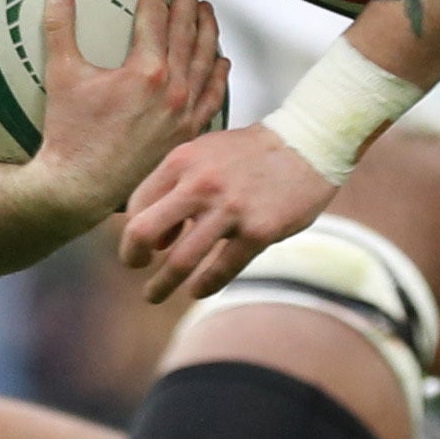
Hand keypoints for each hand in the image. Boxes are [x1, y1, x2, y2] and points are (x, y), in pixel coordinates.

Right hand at [30, 0, 228, 225]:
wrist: (81, 186)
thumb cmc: (70, 134)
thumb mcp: (61, 75)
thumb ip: (60, 26)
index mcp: (145, 70)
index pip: (156, 13)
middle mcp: (173, 88)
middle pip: (187, 28)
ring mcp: (185, 111)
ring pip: (205, 58)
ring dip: (206, 27)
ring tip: (204, 6)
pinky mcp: (189, 131)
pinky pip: (213, 96)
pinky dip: (218, 73)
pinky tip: (219, 59)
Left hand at [119, 124, 335, 302]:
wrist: (307, 143)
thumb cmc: (250, 153)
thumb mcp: (205, 153)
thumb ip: (175, 185)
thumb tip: (156, 238)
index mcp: (182, 161)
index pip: (136, 205)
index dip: (133, 228)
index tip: (144, 243)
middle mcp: (200, 185)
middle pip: (144, 232)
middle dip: (132, 257)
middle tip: (135, 268)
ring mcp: (230, 210)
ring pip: (180, 260)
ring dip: (161, 284)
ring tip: (154, 294)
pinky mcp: (258, 231)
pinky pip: (221, 269)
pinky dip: (203, 286)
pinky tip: (197, 290)